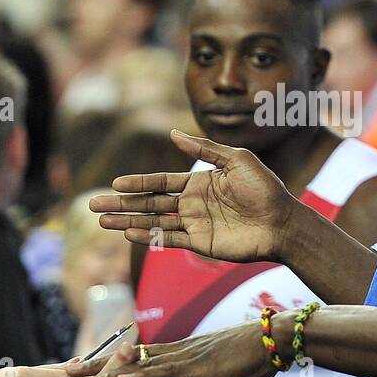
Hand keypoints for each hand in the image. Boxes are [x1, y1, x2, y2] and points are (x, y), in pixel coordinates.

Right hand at [91, 129, 296, 262]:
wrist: (283, 222)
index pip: (160, 182)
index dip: (137, 183)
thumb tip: (173, 133)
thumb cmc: (265, 188)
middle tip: (92, 205)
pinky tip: (129, 233)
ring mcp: (195, 224)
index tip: (115, 182)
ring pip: (153, 222)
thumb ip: (205, 149)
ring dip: (127, 221)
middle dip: (122, 204)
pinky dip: (149, 237)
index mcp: (199, 182)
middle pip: (149, 203)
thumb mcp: (237, 159)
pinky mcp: (201, 243)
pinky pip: (170, 239)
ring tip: (102, 220)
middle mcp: (192, 203)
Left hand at [93, 323, 282, 376]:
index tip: (88, 366)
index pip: (140, 357)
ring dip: (108, 373)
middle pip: (130, 360)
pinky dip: (139, 375)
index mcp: (182, 353)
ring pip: (138, 366)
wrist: (272, 341)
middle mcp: (178, 353)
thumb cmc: (253, 355)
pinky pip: (162, 372)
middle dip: (99, 367)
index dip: (114, 362)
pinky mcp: (196, 366)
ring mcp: (185, 358)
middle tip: (68, 370)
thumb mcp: (224, 370)